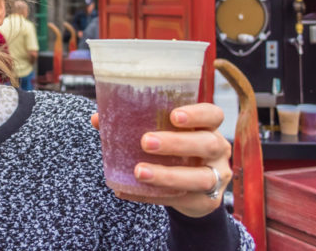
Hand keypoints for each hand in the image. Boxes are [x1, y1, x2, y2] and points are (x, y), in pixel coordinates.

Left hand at [91, 103, 231, 217]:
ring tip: (139, 172)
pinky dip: (151, 196)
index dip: (197, 114)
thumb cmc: (173, 151)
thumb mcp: (161, 133)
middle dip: (177, 143)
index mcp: (207, 127)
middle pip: (207, 144)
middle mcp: (218, 150)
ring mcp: (216, 177)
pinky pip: (181, 200)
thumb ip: (134, 123)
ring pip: (201, 178)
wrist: (190, 189)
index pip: (213, 114)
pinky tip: (128, 191)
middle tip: (146, 142)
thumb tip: (98, 118)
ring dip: (167, 175)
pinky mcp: (206, 201)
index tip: (173, 115)